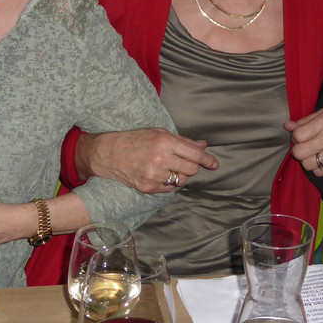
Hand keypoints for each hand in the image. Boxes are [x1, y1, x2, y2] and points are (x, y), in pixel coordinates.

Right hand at [78, 127, 218, 192]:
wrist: (107, 153)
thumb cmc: (134, 139)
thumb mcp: (158, 133)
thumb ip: (183, 141)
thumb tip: (203, 146)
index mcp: (165, 141)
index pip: (195, 155)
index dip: (208, 160)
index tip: (215, 164)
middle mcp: (161, 158)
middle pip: (191, 170)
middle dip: (191, 167)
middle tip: (182, 162)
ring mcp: (154, 175)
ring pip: (181, 181)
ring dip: (178, 175)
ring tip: (166, 166)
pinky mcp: (147, 187)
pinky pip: (168, 189)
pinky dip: (167, 183)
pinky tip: (157, 174)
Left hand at [285, 108, 322, 175]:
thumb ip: (306, 120)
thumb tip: (287, 126)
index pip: (297, 135)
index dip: (295, 136)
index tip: (301, 136)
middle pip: (299, 152)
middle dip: (298, 150)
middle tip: (305, 146)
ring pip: (307, 165)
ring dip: (308, 160)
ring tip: (315, 152)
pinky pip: (319, 172)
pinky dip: (318, 167)